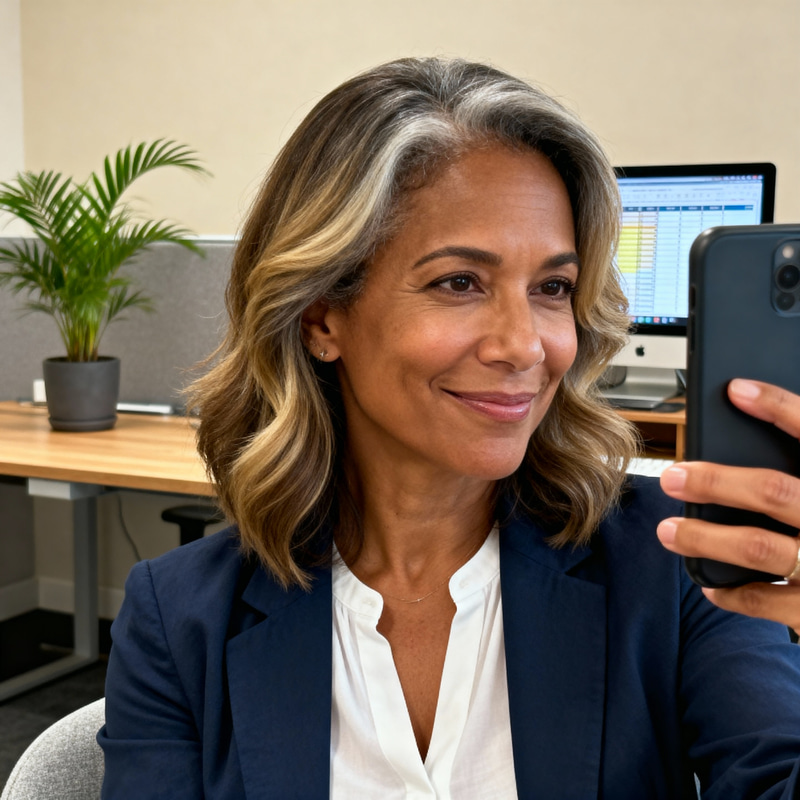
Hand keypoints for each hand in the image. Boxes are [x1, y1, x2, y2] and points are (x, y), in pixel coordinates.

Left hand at [656, 379, 799, 634]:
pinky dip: (730, 592)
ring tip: (670, 530)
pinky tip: (709, 584)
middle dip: (715, 482)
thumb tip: (761, 420)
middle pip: (773, 492)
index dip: (779, 407)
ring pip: (758, 547)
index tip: (737, 389)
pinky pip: (765, 601)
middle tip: (673, 476)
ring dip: (704, 537)